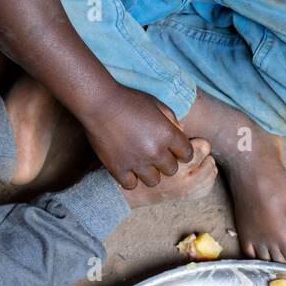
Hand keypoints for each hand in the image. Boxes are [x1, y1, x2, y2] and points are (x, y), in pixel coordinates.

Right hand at [80, 86, 194, 189]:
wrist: (99, 102)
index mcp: (168, 134)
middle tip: (155, 154)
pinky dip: (130, 179)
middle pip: (171, 170)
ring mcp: (136, 162)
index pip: (187, 154)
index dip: (181, 152)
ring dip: (149, 173)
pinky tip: (127, 168)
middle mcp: (155, 151)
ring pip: (153, 181)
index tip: (174, 149)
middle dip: (165, 162)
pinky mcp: (118, 168)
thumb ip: (172, 120)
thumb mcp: (156, 104)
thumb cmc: (129, 100)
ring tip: (141, 163)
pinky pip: (131, 185)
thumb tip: (181, 133)